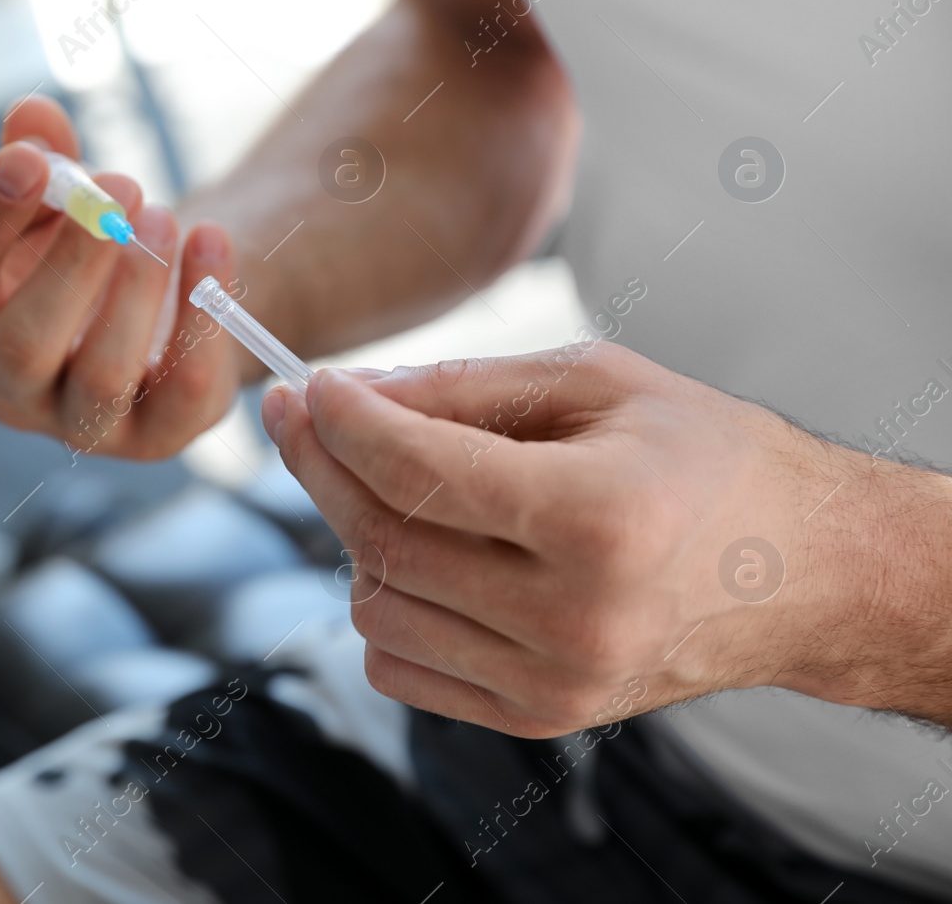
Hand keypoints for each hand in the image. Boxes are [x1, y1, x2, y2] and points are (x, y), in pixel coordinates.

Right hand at [0, 96, 241, 459]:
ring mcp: (82, 423)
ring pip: (101, 376)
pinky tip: (212, 241)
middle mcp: (9, 386)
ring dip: (137, 289)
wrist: (168, 309)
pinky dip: (203, 312)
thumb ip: (42, 158)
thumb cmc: (88, 250)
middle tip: (121, 184)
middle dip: (71, 261)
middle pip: (21, 343)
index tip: (29, 160)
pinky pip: (183, 390)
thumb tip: (33, 116)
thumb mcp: (59, 200)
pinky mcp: (156, 437)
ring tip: (164, 214)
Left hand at [262, 342, 950, 735]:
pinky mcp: (537, 720)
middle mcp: (574, 618)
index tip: (309, 386)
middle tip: (302, 415)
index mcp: (599, 519)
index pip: (419, 472)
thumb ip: (464, 387)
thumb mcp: (598, 383)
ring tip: (401, 488)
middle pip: (384, 540)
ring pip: (376, 607)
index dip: (344, 423)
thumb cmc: (705, 458)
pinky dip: (389, 604)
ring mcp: (555, 684)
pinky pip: (398, 665)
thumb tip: (349, 397)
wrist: (801, 573)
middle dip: (324, 466)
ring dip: (360, 536)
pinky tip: (429, 557)